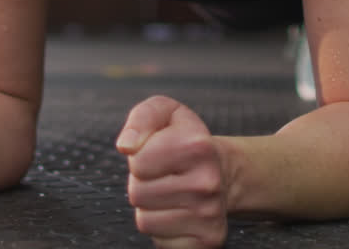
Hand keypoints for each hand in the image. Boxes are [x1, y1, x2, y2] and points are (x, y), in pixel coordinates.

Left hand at [116, 96, 228, 247]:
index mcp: (198, 146)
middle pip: (137, 193)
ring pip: (145, 220)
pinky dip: (163, 229)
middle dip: (143, 183)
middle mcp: (207, 183)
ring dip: (150, 207)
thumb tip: (126, 145)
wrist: (222, 171)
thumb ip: (141, 118)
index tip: (158, 153)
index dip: (140, 157)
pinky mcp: (209, 241)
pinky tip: (178, 213)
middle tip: (164, 175)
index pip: (137, 163)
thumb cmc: (186, 140)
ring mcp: (210, 215)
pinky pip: (160, 242)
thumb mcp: (165, 113)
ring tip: (170, 192)